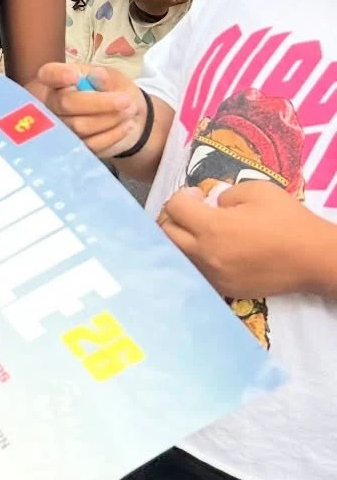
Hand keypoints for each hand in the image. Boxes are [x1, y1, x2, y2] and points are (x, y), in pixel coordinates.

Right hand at [37, 61, 147, 157]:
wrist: (128, 117)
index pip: (49, 74)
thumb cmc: (114, 91)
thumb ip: (104, 78)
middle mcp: (53, 103)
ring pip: (80, 126)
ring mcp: (61, 127)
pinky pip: (90, 143)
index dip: (58, 75)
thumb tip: (98, 76)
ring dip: (110, 119)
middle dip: (99, 103)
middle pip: (66, 103)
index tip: (74, 76)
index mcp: (60, 79)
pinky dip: (113, 134)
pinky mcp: (74, 146)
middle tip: (126, 101)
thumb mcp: (113, 78)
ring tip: (130, 112)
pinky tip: (126, 126)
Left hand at [157, 181, 336, 300]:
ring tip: (198, 230)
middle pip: (165, 234)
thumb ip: (226, 193)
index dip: (182, 196)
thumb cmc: (288, 221)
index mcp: (212, 228)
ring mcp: (212, 275)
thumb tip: (212, 204)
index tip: (197, 195)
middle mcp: (205, 254)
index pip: (174, 208)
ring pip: (177, 256)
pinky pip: (195, 271)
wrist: (313, 258)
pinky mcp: (223, 289)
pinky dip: (194, 258)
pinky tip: (210, 250)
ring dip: (179, 239)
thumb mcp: (258, 191)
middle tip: (190, 211)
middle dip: (172, 217)